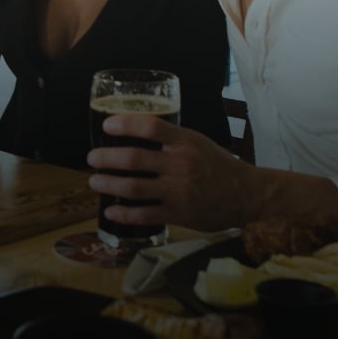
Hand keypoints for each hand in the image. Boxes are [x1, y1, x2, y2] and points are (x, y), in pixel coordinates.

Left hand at [87, 114, 251, 232]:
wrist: (246, 195)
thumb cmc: (218, 164)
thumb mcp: (197, 142)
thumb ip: (170, 139)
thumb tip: (135, 132)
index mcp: (184, 142)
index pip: (150, 127)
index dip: (125, 124)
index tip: (107, 125)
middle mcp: (179, 164)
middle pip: (133, 159)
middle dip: (106, 158)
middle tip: (92, 159)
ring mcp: (177, 190)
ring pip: (133, 188)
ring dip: (108, 184)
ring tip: (94, 182)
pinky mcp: (178, 213)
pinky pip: (144, 214)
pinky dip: (123, 214)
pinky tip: (110, 211)